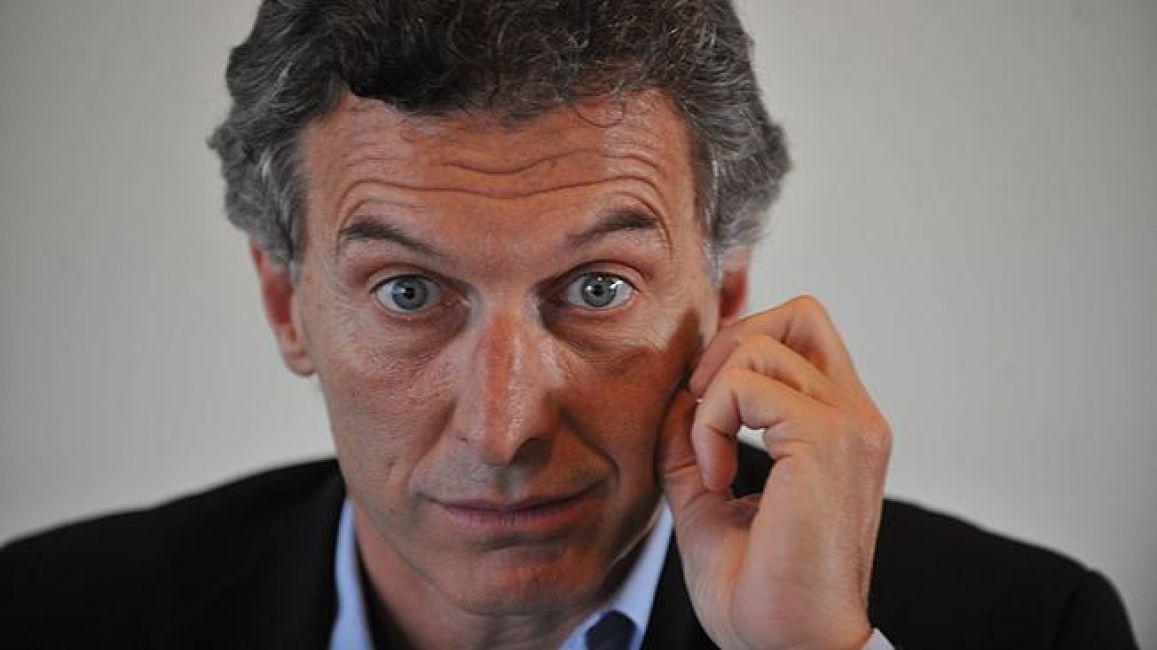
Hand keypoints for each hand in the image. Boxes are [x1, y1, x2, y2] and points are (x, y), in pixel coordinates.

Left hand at [657, 295, 891, 649]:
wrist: (791, 647)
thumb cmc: (760, 590)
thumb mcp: (709, 499)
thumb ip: (693, 443)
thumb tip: (671, 400)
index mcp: (840, 425)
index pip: (801, 335)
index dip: (738, 352)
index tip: (703, 419)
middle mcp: (856, 416)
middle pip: (798, 313)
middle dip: (729, 346)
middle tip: (702, 412)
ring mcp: (849, 424)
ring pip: (761, 342)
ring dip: (710, 396)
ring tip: (708, 460)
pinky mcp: (827, 439)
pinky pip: (745, 385)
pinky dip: (710, 424)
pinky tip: (716, 478)